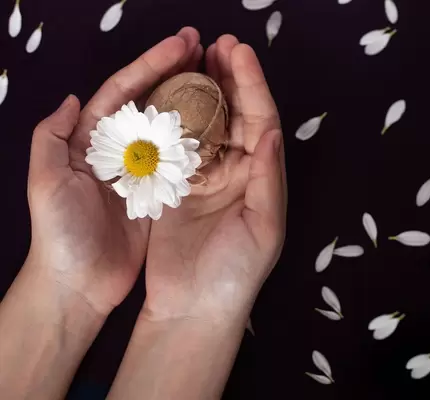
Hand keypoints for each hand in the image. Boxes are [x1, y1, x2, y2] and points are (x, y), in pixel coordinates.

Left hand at [27, 28, 203, 315]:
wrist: (79, 285)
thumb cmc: (61, 234)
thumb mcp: (45, 183)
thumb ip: (51, 138)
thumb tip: (72, 99)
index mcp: (91, 141)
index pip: (122, 92)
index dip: (151, 65)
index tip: (182, 45)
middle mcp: (119, 150)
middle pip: (150, 101)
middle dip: (176, 72)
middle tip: (207, 48)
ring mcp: (142, 171)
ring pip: (170, 127)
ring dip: (192, 100)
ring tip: (219, 78)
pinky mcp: (159, 194)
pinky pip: (182, 161)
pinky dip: (200, 141)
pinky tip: (220, 126)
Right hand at [144, 34, 286, 319]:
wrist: (195, 307)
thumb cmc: (237, 272)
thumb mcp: (264, 226)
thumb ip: (268, 177)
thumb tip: (271, 130)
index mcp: (260, 176)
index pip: (260, 120)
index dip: (252, 85)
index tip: (239, 52)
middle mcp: (236, 171)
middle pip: (233, 114)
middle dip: (227, 78)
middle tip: (215, 45)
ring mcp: (203, 176)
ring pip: (204, 123)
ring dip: (200, 90)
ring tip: (192, 58)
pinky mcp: (174, 186)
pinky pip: (175, 144)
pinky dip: (172, 117)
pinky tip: (165, 92)